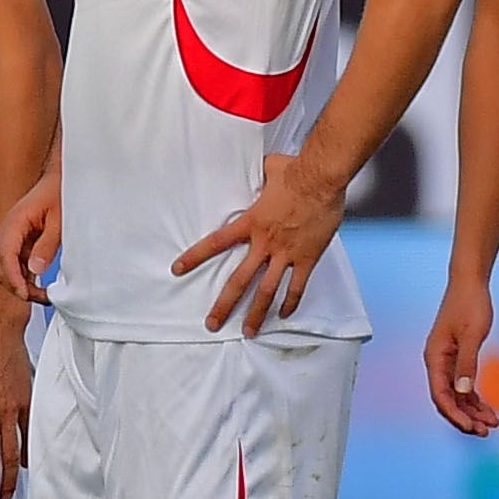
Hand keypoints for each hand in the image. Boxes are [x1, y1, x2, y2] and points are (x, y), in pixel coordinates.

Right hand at [0, 171, 60, 306]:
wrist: (62, 179)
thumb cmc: (60, 192)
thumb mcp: (60, 220)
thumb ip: (47, 244)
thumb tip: (34, 269)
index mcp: (15, 222)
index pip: (5, 256)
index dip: (13, 278)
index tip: (26, 294)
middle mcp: (9, 230)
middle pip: (1, 266)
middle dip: (16, 286)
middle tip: (40, 298)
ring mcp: (13, 237)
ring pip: (7, 268)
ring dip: (20, 284)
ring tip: (43, 295)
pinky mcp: (21, 241)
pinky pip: (16, 264)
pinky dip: (25, 277)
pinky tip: (40, 286)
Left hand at [172, 151, 344, 335]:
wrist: (321, 178)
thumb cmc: (295, 171)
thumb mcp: (269, 169)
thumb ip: (261, 173)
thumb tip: (262, 166)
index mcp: (251, 223)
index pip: (215, 243)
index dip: (195, 257)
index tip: (178, 269)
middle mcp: (264, 243)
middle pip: (239, 280)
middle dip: (224, 305)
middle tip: (212, 324)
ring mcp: (286, 254)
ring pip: (267, 291)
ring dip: (256, 313)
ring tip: (248, 331)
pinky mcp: (307, 258)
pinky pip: (297, 286)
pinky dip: (290, 302)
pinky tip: (284, 315)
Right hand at [425, 278, 498, 435]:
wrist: (469, 282)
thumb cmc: (469, 304)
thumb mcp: (472, 335)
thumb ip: (467, 364)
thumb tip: (463, 392)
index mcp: (435, 357)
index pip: (441, 395)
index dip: (455, 414)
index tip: (472, 426)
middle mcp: (437, 362)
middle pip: (447, 400)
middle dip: (465, 417)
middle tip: (485, 430)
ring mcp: (447, 362)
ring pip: (456, 395)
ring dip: (472, 411)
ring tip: (491, 423)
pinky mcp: (457, 358)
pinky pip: (463, 386)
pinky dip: (474, 399)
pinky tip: (487, 408)